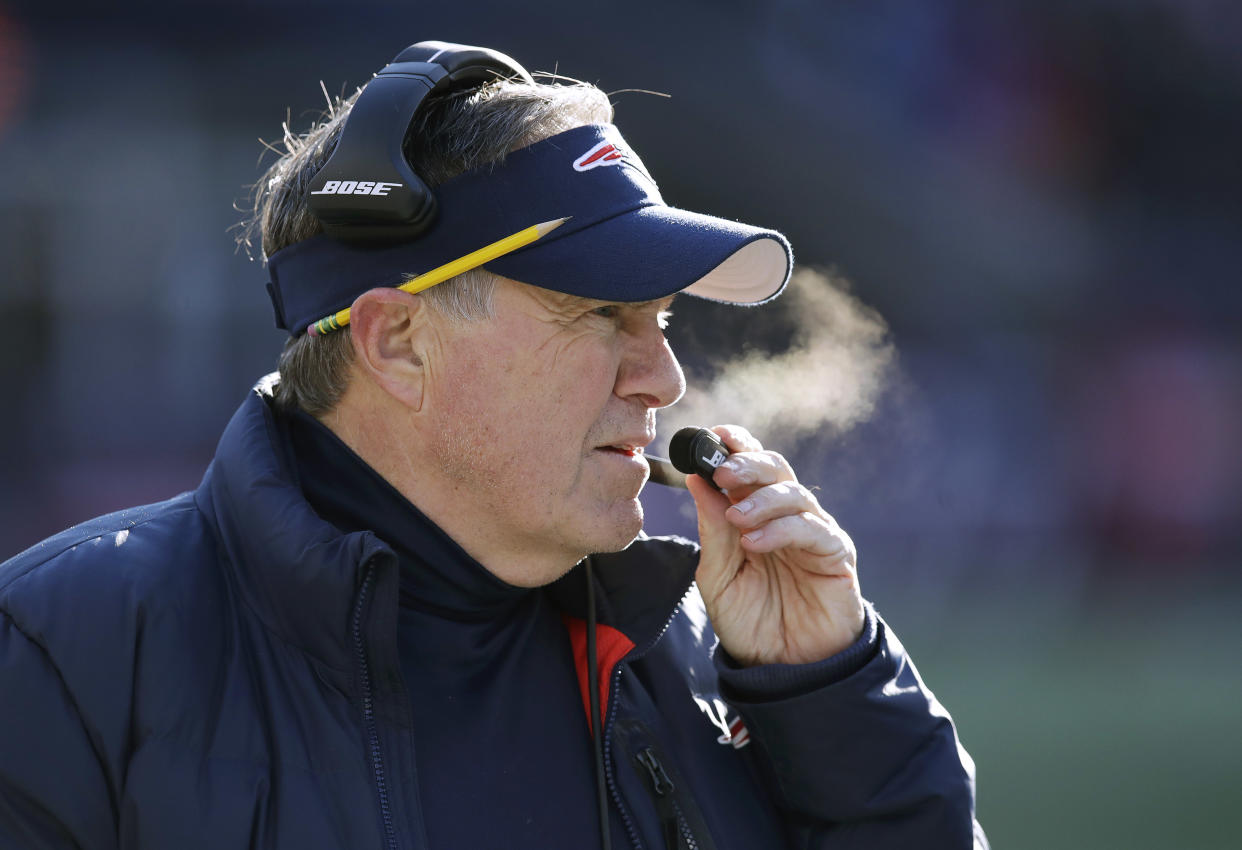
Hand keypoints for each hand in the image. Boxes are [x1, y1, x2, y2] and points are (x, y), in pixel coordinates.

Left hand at [688, 425, 864, 666]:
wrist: (783, 670)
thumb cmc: (751, 621)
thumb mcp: (718, 576)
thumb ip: (711, 530)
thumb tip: (696, 480)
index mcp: (757, 514)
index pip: (751, 466)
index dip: (737, 445)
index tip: (713, 435)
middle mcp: (787, 517)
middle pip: (776, 469)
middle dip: (748, 464)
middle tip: (723, 473)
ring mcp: (814, 534)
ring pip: (794, 494)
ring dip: (762, 500)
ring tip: (737, 519)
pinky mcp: (836, 556)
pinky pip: (814, 529)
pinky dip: (782, 529)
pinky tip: (756, 542)